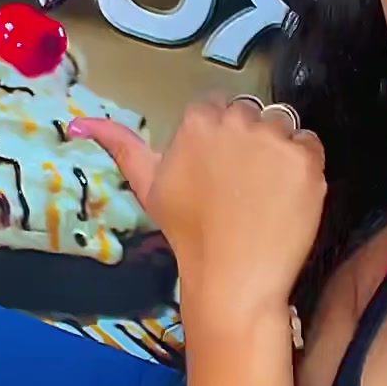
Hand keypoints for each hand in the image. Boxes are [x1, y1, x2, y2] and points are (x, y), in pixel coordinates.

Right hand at [68, 97, 326, 320]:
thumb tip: (77, 120)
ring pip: (281, 125)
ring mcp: (274, 138)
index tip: (218, 170)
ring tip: (264, 190)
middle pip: (250, 113)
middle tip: (241, 184)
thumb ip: (119, 143)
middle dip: (247, 141)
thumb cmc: (186, 231)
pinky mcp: (307, 158)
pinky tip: (285, 195)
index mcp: (197, 120)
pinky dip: (302, 166)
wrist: (233, 278)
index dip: (219, 139)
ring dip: (276, 150)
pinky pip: (309, 144)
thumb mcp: (146, 184)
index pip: (216, 108)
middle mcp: (236, 119)